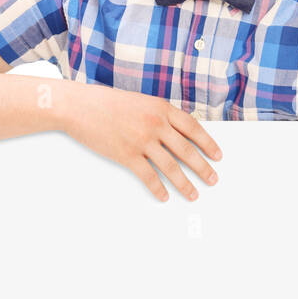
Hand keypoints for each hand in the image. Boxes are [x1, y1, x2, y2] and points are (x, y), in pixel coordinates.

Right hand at [59, 85, 221, 201]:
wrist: (79, 106)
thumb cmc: (107, 103)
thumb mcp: (141, 102)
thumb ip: (159, 115)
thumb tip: (177, 134)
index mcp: (162, 108)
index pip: (193, 128)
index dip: (208, 143)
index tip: (218, 156)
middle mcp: (156, 124)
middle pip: (187, 150)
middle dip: (203, 167)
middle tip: (213, 179)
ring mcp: (142, 140)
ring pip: (171, 167)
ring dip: (185, 183)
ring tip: (194, 194)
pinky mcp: (127, 155)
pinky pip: (148, 176)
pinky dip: (158, 189)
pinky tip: (165, 196)